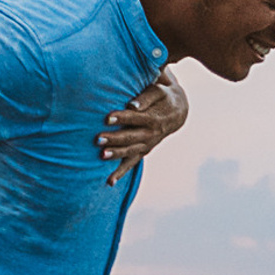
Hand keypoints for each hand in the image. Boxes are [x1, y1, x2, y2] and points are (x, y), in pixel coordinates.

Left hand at [97, 66, 186, 180]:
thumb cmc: (161, 97)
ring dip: (116, 154)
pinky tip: (109, 182)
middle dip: (115, 139)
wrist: (176, 112)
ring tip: (101, 155)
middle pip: (131, 137)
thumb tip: (132, 105)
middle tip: (98, 139)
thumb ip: (145, 98)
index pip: (136, 118)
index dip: (122, 118)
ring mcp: (147, 145)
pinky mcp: (142, 151)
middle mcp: (151, 134)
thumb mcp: (157, 92)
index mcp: (153, 118)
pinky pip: (131, 163)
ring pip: (130, 152)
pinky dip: (120, 173)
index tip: (107, 118)